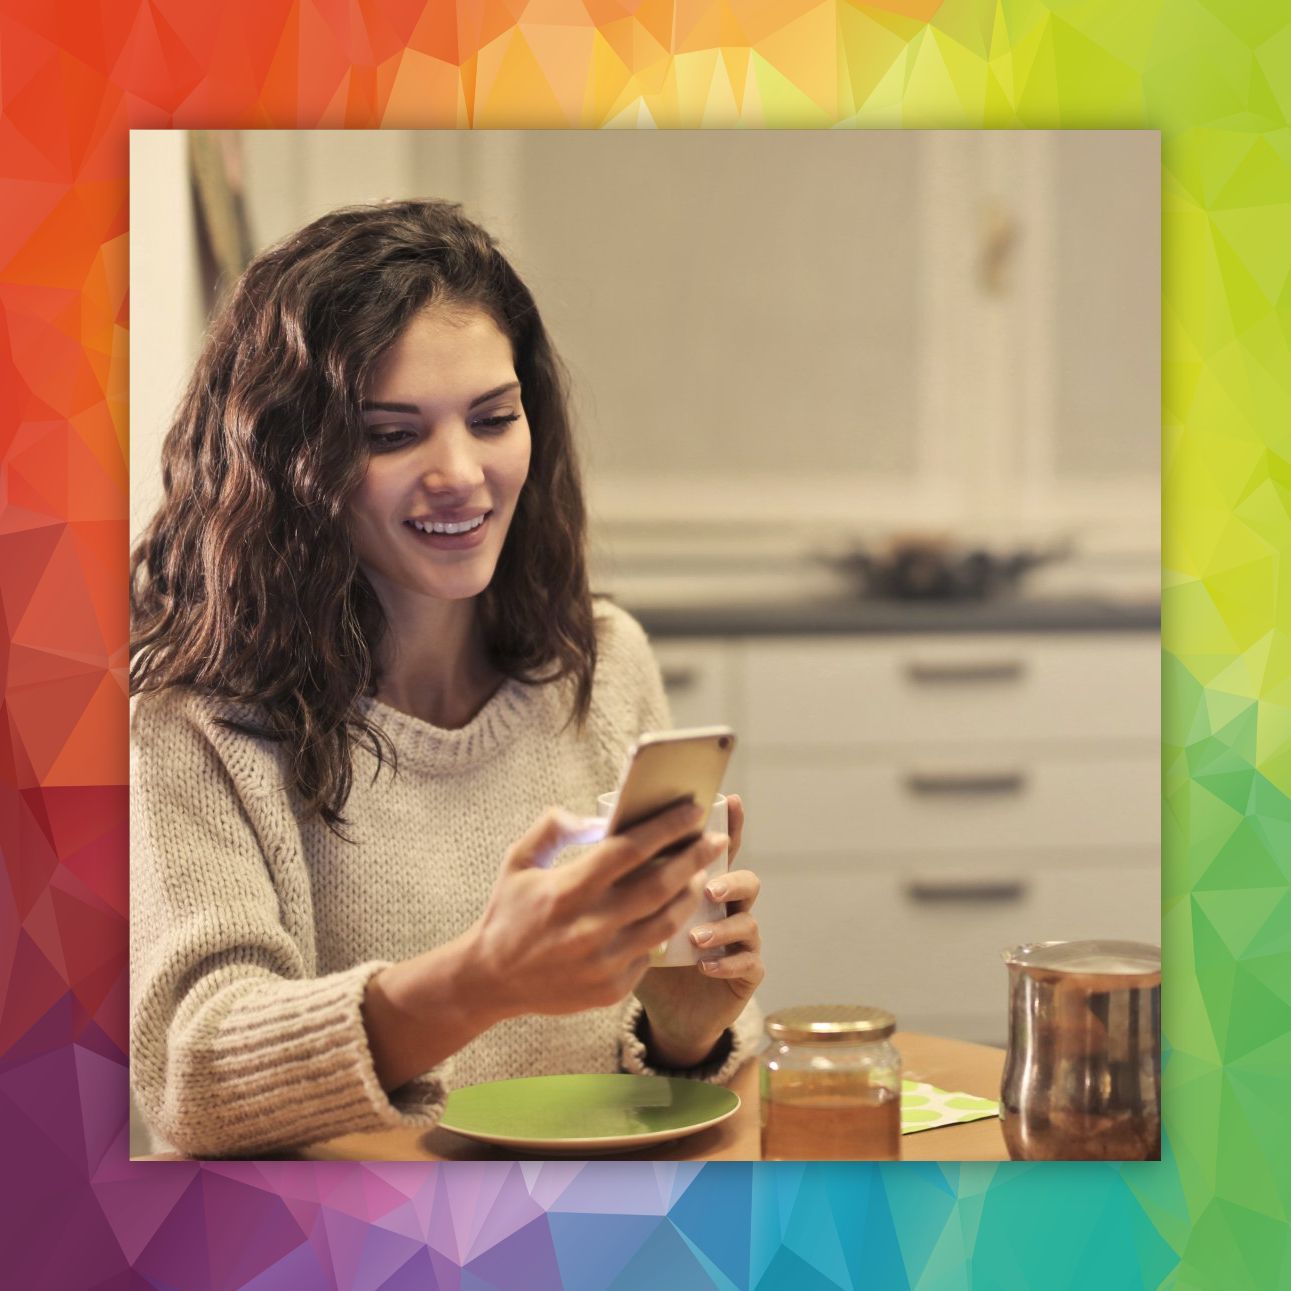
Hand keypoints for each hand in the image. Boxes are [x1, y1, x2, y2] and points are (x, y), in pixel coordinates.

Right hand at [470, 800, 728, 1022]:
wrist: (490, 980)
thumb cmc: (508, 912)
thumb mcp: (518, 861)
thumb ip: (553, 828)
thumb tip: (598, 819)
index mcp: (567, 890)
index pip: (630, 850)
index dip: (666, 827)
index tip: (693, 811)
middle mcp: (590, 927)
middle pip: (660, 885)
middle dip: (695, 858)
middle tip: (716, 841)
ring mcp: (603, 962)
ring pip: (665, 922)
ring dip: (689, 895)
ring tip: (700, 875)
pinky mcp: (611, 989)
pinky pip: (650, 953)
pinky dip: (663, 929)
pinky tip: (671, 912)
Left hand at [633, 793, 763, 1067]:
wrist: (661, 1011)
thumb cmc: (636, 953)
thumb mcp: (623, 914)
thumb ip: (618, 878)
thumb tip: (597, 836)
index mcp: (698, 887)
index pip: (716, 851)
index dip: (727, 825)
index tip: (730, 802)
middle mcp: (725, 908)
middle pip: (743, 880)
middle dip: (729, 878)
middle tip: (708, 885)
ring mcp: (738, 939)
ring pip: (748, 921)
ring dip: (724, 925)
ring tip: (697, 935)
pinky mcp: (745, 973)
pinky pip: (750, 962)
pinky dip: (729, 961)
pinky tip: (706, 966)